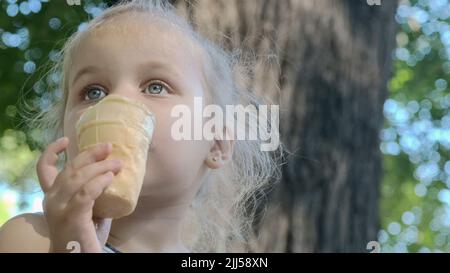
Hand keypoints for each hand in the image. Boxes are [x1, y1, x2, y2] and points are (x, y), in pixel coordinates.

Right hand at [36, 137, 122, 252]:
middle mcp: (51, 199)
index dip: (52, 151)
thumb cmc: (84, 235)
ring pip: (79, 177)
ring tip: (117, 163)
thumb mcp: (87, 208)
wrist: (77, 258)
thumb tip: (114, 172)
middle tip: (109, 147)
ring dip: (101, 167)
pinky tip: (110, 178)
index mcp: (52, 196)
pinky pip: (86, 193)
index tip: (67, 140)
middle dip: (90, 154)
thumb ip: (93, 192)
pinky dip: (99, 182)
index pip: (44, 169)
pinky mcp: (71, 217)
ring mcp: (59, 208)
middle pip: (70, 168)